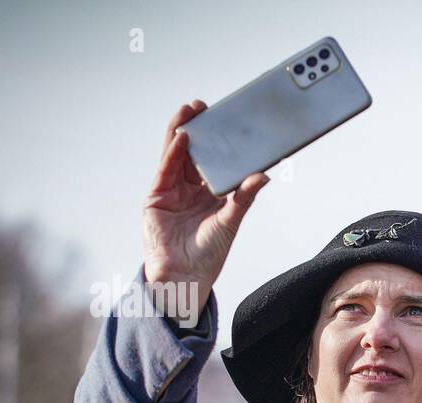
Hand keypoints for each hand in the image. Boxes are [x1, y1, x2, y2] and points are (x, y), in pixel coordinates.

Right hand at [141, 101, 269, 310]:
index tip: (224, 119)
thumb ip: (244, 197)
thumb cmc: (210, 253)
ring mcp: (172, 191)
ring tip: (190, 112)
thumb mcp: (231, 221)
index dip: (217, 141)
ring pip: (175, 155)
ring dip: (181, 132)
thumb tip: (265, 175)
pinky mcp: (157, 196)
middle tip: (204, 106)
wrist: (186, 277)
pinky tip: (182, 138)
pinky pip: (166, 169)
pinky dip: (173, 153)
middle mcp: (190, 189)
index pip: (213, 160)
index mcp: (210, 193)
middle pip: (192, 152)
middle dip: (197, 129)